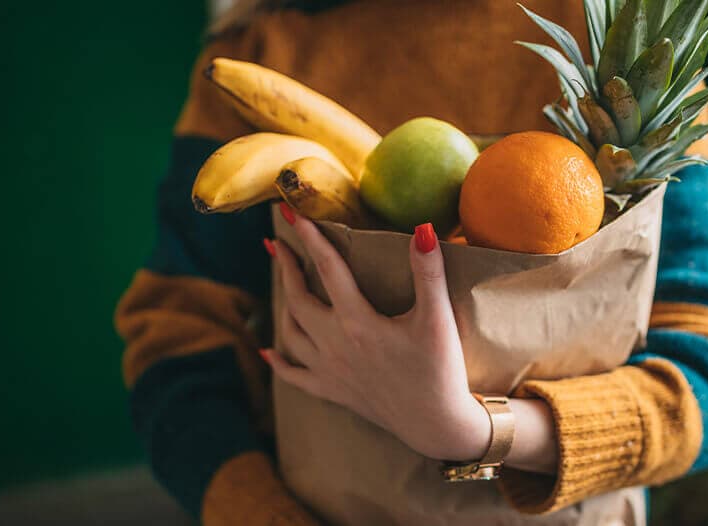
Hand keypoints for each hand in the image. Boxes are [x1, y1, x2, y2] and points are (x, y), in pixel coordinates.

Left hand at [261, 205, 490, 461]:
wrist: (437, 424)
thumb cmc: (440, 369)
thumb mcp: (437, 318)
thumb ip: (428, 272)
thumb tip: (422, 228)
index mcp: (357, 322)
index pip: (327, 268)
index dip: (309, 237)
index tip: (290, 213)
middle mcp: (335, 344)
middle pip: (298, 299)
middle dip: (286, 268)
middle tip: (276, 243)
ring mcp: (330, 371)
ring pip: (292, 332)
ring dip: (284, 304)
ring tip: (283, 282)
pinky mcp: (333, 392)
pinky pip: (295, 376)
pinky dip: (278, 362)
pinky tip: (266, 351)